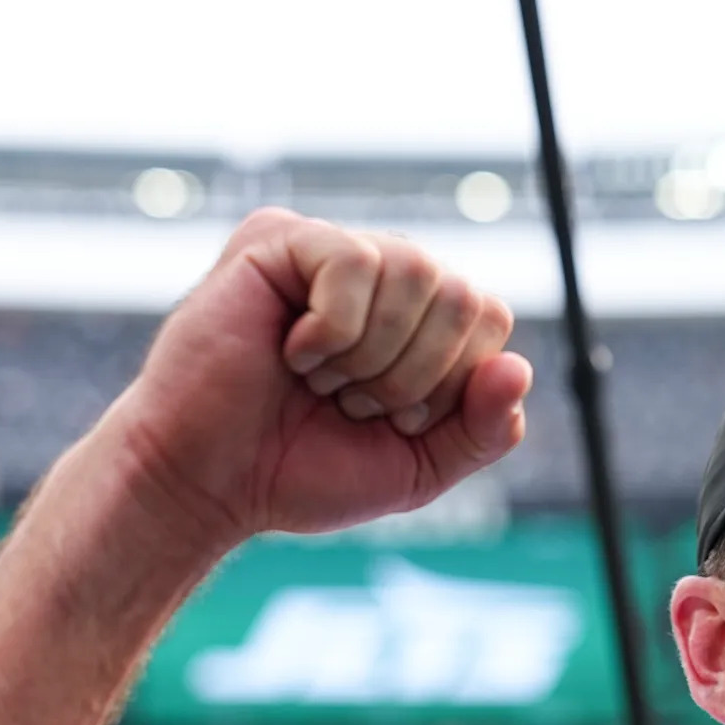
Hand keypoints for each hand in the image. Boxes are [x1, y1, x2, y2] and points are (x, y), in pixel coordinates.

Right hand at [94, 207, 530, 553]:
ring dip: (374, 356)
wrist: (206, 484)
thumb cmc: (300, 470)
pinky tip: (290, 353)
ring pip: (419, 272)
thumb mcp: (418, 467)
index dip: (454, 383)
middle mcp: (378, 273)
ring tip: (319, 381)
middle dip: (416, 374)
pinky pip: (356, 263)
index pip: (489, 318)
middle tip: (350, 402)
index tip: (391, 418)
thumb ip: (483, 429)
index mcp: (415, 317)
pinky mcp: (278, 239)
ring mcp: (328, 251)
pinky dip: (334, 331)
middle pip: (464, 294)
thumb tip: (518, 369)